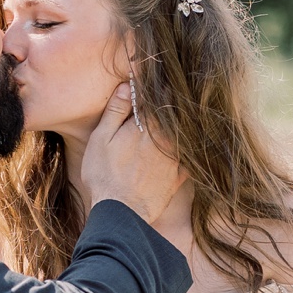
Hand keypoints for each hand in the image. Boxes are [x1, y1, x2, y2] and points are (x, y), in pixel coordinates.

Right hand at [79, 83, 184, 223]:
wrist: (121, 213)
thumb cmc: (104, 175)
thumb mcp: (101, 139)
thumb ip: (116, 111)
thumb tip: (127, 86)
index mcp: (147, 124)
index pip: (158, 96)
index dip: (157, 87)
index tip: (158, 80)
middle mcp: (167, 138)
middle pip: (175, 113)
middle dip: (172, 104)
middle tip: (173, 91)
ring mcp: (176, 157)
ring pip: (184, 133)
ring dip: (182, 124)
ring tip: (182, 115)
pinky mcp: (179, 175)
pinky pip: (191, 157)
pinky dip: (192, 149)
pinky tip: (192, 145)